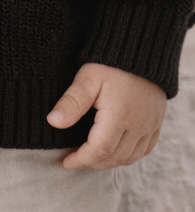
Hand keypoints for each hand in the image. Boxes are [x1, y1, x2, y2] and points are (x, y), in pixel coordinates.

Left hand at [47, 62, 165, 168]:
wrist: (142, 48)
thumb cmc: (111, 62)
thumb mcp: (87, 78)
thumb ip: (72, 102)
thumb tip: (53, 122)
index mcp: (119, 116)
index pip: (99, 150)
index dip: (81, 160)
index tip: (65, 161)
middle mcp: (138, 125)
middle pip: (115, 158)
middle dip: (92, 163)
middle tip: (74, 159)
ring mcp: (150, 125)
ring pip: (130, 157)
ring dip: (109, 163)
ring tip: (90, 158)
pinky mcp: (157, 122)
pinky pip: (145, 149)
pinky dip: (128, 157)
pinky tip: (115, 152)